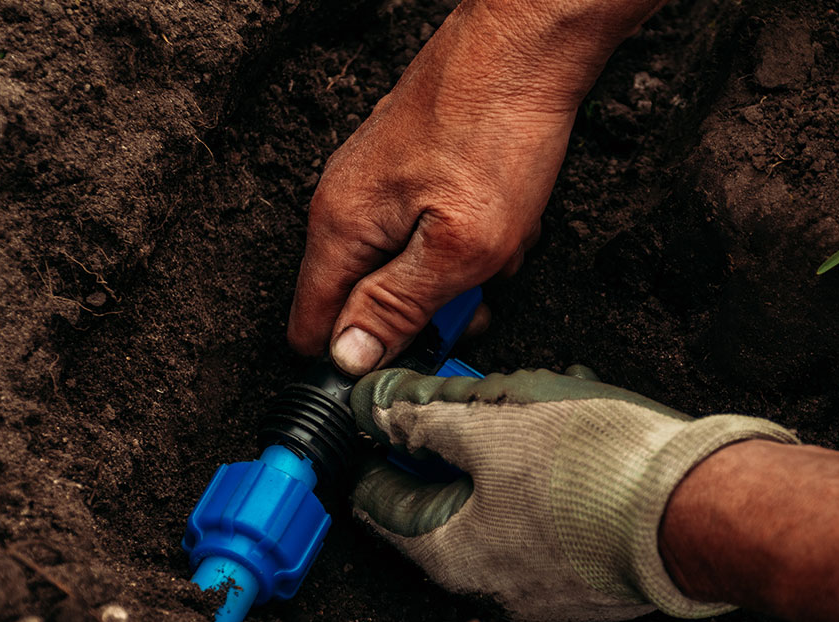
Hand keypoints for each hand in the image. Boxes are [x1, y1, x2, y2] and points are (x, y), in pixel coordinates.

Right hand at [286, 0, 661, 374]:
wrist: (525, 46)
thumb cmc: (495, 136)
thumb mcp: (457, 248)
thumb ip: (397, 306)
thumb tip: (347, 358)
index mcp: (340, 229)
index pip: (312, 327)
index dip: (358, 358)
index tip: (411, 358)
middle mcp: (344, 204)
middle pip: (365, 300)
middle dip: (425, 312)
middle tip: (475, 296)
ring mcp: (375, 183)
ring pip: (406, 265)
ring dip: (456, 273)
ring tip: (497, 247)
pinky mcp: (408, 168)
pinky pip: (428, 229)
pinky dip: (467, 237)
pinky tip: (500, 218)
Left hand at [347, 366, 796, 621]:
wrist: (697, 507)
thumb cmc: (593, 469)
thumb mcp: (490, 424)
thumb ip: (424, 416)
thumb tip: (377, 406)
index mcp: (450, 553)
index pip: (380, 502)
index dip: (372, 449)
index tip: (372, 417)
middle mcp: (491, 579)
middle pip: (445, 497)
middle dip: (450, 438)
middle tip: (463, 392)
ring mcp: (544, 578)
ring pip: (502, 497)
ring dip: (505, 445)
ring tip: (532, 399)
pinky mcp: (588, 564)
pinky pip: (548, 509)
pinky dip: (548, 467)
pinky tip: (575, 427)